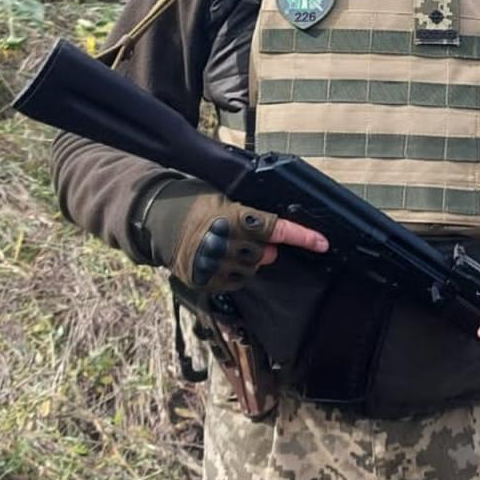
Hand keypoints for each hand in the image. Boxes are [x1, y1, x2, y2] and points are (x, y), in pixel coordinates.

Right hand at [191, 209, 327, 288]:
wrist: (156, 219)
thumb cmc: (195, 202)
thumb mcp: (224, 197)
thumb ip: (251, 216)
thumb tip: (277, 238)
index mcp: (234, 216)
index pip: (277, 228)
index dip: (303, 236)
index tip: (323, 243)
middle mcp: (226, 242)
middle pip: (265, 254)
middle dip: (262, 247)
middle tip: (246, 236)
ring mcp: (215, 264)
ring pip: (251, 271)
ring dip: (247, 261)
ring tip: (226, 244)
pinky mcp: (205, 280)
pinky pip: (234, 283)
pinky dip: (232, 272)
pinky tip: (218, 258)